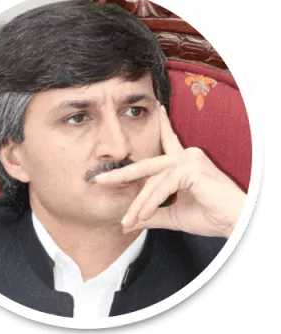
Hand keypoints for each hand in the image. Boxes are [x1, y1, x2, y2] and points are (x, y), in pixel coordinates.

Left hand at [94, 105, 245, 237]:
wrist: (234, 224)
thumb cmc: (210, 215)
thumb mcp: (174, 214)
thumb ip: (153, 212)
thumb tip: (133, 220)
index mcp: (183, 163)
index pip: (168, 141)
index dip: (161, 126)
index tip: (157, 108)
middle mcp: (185, 156)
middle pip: (146, 166)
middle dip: (121, 174)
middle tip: (99, 180)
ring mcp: (188, 159)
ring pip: (152, 181)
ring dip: (138, 204)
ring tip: (128, 222)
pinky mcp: (191, 168)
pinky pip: (162, 186)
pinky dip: (150, 203)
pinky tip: (142, 217)